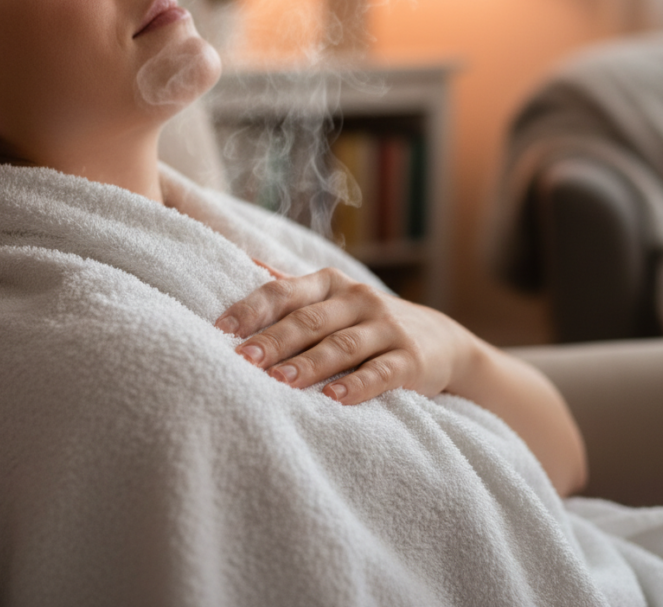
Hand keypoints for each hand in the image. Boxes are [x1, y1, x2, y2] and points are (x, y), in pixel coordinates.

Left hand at [214, 265, 473, 404]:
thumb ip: (291, 288)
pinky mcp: (410, 359)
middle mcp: (357, 299)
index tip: (220, 329)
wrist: (443, 342)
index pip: (284, 292)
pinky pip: (381, 372)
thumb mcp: (332, 298)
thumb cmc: (369, 322)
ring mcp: (386, 327)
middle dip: (274, 341)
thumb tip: (243, 263)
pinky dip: (357, 386)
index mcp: (330, 284)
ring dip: (310, 364)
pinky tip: (335, 400)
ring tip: (280, 382)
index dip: (252, 309)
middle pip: (309, 320)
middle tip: (243, 360)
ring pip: (342, 345)